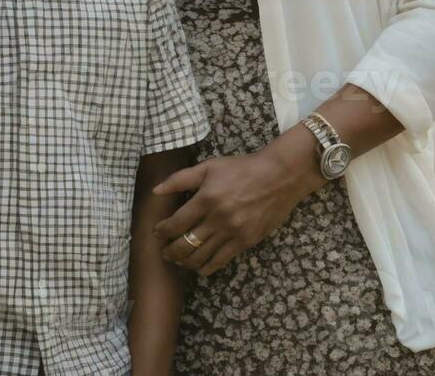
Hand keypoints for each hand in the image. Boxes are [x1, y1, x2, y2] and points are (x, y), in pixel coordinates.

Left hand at [150, 142, 326, 276]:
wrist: (278, 176)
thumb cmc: (241, 168)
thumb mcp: (209, 167)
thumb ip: (180, 179)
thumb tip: (156, 191)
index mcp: (206, 198)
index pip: (177, 223)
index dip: (163, 231)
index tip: (157, 232)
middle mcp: (218, 218)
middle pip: (186, 244)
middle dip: (170, 251)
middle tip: (164, 252)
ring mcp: (233, 232)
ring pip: (202, 256)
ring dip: (185, 261)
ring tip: (178, 260)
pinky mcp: (246, 242)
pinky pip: (221, 261)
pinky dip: (207, 268)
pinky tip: (199, 268)